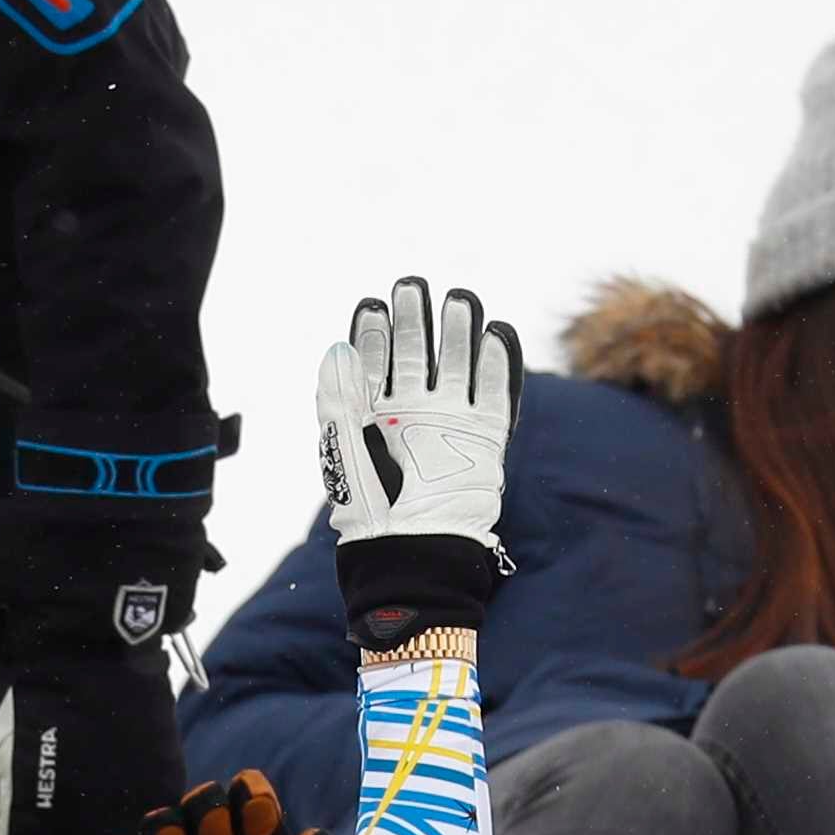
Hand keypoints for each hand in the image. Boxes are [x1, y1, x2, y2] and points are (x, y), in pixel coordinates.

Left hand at [314, 275, 520, 652]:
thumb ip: (338, 396)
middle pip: (416, 354)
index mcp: (375, 414)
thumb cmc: (368, 505)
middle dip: (416, 319)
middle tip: (414, 285)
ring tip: (459, 299)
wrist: (412, 549)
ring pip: (456, 365)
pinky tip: (496, 332)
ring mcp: (450, 422)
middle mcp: (413, 413)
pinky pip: (494, 392)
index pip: (374, 361)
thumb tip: (337, 349)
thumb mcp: (341, 446)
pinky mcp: (484, 437)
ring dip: (458, 331)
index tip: (373, 305)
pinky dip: (497, 363)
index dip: (373, 332)